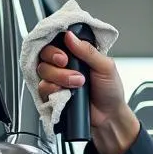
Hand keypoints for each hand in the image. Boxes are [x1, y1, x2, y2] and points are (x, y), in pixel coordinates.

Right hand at [36, 31, 139, 153]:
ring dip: (59, 77)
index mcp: (77, 53)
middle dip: (55, 60)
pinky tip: (66, 93)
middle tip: (67, 65)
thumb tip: (70, 36)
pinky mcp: (52, 94)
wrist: (108, 117)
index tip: (64, 55)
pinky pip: (42, 87)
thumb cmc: (110, 91)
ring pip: (42, 70)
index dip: (55, 45)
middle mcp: (64, 65)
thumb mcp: (105, 67)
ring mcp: (57, 79)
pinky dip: (52, 89)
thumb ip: (88, 50)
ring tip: (77, 84)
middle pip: (45, 54)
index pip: (56, 41)